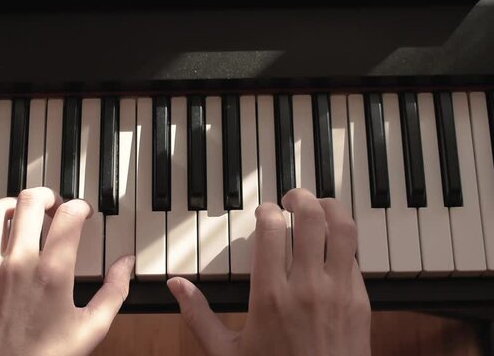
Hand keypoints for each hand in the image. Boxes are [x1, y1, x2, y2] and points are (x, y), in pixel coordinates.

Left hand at [0, 187, 134, 355]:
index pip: (68, 215)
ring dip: (12, 204)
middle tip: (54, 204)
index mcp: (53, 273)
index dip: (80, 206)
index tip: (82, 212)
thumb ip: (115, 290)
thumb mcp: (92, 327)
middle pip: (30, 202)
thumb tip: (127, 263)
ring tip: (22, 211)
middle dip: (47, 196)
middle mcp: (18, 264)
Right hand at [167, 188, 370, 355]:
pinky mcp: (361, 301)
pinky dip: (345, 241)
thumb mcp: (226, 353)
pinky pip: (356, 257)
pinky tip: (333, 244)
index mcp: (270, 295)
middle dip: (301, 198)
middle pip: (311, 217)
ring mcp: (339, 292)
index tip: (263, 212)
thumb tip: (176, 286)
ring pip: (343, 229)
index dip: (266, 210)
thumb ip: (198, 316)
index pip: (271, 228)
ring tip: (319, 206)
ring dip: (331, 209)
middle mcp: (307, 287)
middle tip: (292, 197)